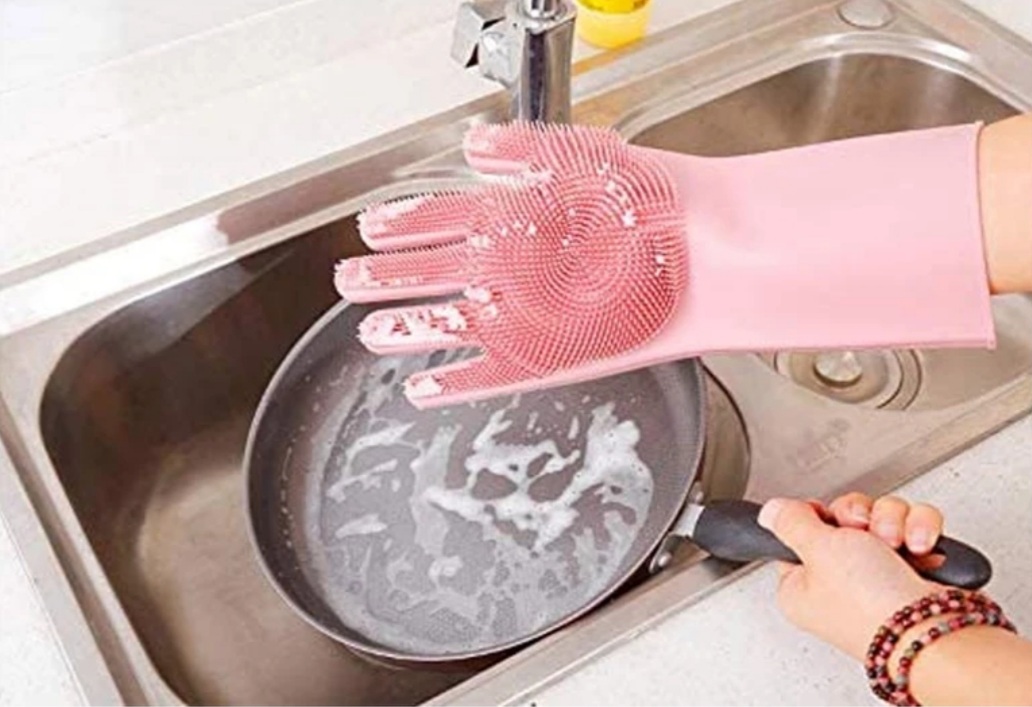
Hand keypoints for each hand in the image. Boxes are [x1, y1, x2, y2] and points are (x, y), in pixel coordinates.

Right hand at [334, 122, 687, 406]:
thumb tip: (471, 147)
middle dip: (391, 278)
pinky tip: (424, 388)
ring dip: (411, 329)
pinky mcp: (555, 356)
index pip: (447, 219)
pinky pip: (495, 373)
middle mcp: (522, 266)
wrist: (711, 254)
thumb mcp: (582, 157)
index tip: (370, 227)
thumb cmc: (658, 198)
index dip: (406, 224)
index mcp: (524, 216)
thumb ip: (522, 152)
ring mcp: (535, 314)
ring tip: (371, 332)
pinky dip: (458, 382)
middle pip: (440, 273)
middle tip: (348, 280)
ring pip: (457, 324)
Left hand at [757, 494, 944, 659]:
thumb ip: (791, 524)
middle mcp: (840, 583)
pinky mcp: (917, 570)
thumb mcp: (816, 550)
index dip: (816, 518)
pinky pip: (916, 525)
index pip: (800, 534)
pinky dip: (922, 530)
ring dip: (895, 522)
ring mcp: (880, 577)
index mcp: (803, 586)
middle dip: (861, 515)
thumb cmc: (871, 606)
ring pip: (883, 517)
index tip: (827, 519)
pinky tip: (922, 548)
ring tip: (898, 545)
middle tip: (864, 532)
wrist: (934, 629)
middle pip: (844, 519)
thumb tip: (770, 512)